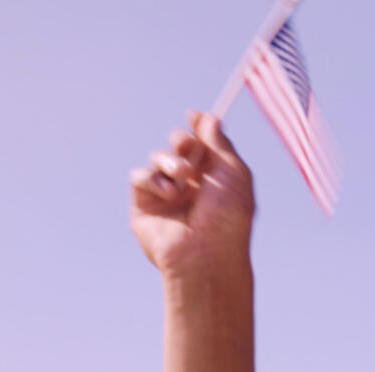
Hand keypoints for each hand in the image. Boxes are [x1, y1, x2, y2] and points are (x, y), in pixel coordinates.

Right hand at [130, 111, 255, 281]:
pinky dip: (153, 179)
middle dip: (183, 141)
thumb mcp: (234, 173)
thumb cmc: (227, 217)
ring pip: (158, 157)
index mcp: (214, 179)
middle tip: (188, 147)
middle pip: (178, 146)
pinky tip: (169, 193)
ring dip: (170, 161)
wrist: (206, 252)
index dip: (198, 129)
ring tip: (182, 177)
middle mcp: (190, 186)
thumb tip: (209, 117)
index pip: (202, 146)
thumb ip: (220, 143)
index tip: (195, 115)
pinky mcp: (144, 205)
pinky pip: (140, 176)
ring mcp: (166, 196)